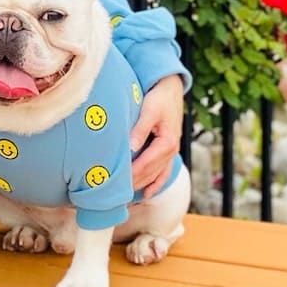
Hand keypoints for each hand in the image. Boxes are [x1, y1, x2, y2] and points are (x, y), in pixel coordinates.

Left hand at [129, 75, 184, 196]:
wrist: (171, 89)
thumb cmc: (159, 98)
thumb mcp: (149, 110)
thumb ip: (140, 129)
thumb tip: (131, 147)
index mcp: (167, 142)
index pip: (147, 163)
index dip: (132, 173)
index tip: (117, 182)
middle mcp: (171, 150)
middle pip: (151, 172)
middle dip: (134, 182)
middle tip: (115, 193)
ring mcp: (171, 152)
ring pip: (156, 175)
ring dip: (142, 185)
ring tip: (125, 196)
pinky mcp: (169, 151)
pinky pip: (163, 173)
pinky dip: (155, 184)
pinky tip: (146, 194)